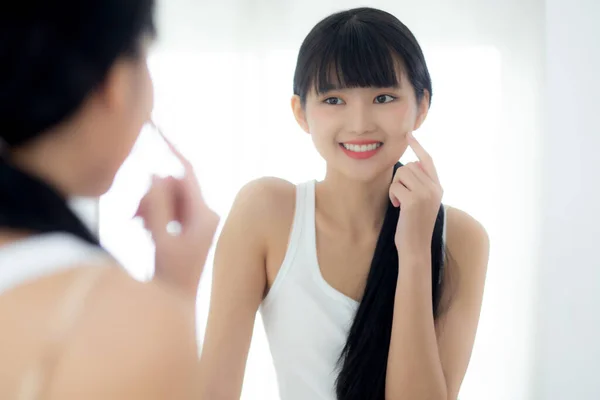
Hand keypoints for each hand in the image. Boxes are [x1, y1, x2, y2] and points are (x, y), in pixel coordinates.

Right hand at [134, 130, 219, 298]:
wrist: (177, 306)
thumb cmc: (170, 278)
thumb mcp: (160, 239)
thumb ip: (157, 204)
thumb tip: (156, 172)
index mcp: (206, 215)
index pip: (186, 171)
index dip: (169, 146)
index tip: (152, 126)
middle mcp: (207, 214)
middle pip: (174, 184)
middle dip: (151, 193)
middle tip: (133, 217)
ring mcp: (200, 221)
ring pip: (169, 196)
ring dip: (150, 206)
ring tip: (138, 226)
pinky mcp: (192, 227)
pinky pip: (170, 208)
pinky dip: (154, 214)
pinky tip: (145, 230)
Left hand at [389, 132, 442, 255]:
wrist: (416, 247)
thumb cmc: (413, 226)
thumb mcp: (420, 203)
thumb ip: (420, 185)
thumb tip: (412, 165)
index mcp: (438, 187)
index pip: (428, 161)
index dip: (418, 147)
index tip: (409, 135)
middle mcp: (435, 188)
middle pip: (409, 166)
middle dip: (400, 180)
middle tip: (401, 197)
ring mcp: (426, 193)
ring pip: (401, 174)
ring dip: (395, 187)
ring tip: (400, 203)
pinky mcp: (414, 200)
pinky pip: (395, 186)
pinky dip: (392, 195)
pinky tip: (398, 207)